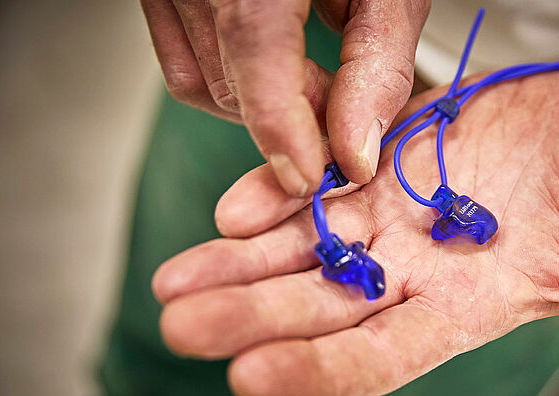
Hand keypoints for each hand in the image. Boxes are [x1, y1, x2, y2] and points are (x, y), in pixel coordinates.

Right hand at [140, 0, 429, 194]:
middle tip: (343, 116)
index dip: (284, 133)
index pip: (254, 61)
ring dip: (264, 101)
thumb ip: (376, 65)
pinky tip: (280, 54)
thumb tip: (355, 152)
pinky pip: (182, 56)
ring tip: (318, 71)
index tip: (315, 177)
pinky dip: (233, 77)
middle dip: (292, 118)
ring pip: (203, 79)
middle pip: (232, 81)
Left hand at [153, 73, 558, 395]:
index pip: (379, 356)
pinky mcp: (383, 162)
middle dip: (251, 319)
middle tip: (181, 327)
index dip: (319, 369)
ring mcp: (393, 218)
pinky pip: (321, 184)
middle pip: (321, 307)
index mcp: (463, 312)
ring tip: (176, 282)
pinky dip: (278, 194)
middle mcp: (415, 273)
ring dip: (240, 265)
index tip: (252, 377)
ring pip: (304, 250)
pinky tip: (233, 210)